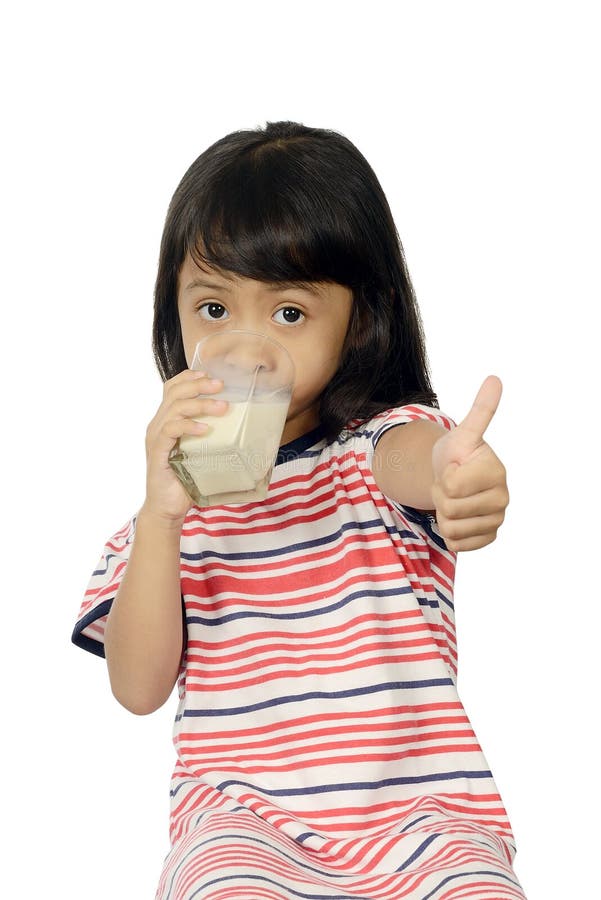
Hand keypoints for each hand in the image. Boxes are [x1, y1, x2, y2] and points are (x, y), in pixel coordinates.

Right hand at [143, 369, 227, 525]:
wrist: (168, 508)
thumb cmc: (186, 480)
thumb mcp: (201, 452)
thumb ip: (212, 437)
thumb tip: (246, 429)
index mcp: (166, 421)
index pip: (172, 388)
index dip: (189, 377)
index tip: (209, 373)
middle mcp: (157, 425)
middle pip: (175, 393)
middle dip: (199, 385)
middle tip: (221, 385)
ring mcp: (156, 438)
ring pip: (175, 408)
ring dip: (200, 404)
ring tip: (222, 408)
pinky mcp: (157, 452)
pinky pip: (170, 430)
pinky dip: (189, 426)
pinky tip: (205, 429)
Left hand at [430, 375, 508, 551]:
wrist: (453, 477)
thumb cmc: (456, 454)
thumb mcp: (462, 432)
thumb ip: (480, 410)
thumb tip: (495, 379)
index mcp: (496, 472)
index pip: (450, 485)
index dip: (441, 476)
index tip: (452, 467)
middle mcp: (502, 499)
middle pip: (449, 508)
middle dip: (440, 496)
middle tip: (449, 484)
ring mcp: (497, 520)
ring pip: (450, 529)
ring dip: (442, 515)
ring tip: (452, 499)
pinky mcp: (487, 538)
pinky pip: (456, 544)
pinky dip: (448, 533)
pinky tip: (457, 517)